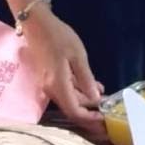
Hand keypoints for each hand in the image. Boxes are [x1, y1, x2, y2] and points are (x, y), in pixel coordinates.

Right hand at [22, 11, 103, 129]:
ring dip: (86, 101)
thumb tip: (96, 99)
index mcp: (57, 84)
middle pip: (71, 107)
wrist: (36, 25)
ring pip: (69, 99)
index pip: (73, 110)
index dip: (88, 118)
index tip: (104, 119)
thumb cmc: (59, 37)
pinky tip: (95, 87)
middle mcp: (50, 89)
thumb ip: (86, 79)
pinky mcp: (49, 78)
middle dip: (89, 113)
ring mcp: (48, 84)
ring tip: (105, 98)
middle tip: (108, 112)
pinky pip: (66, 90)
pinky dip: (80, 91)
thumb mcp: (78, 56)